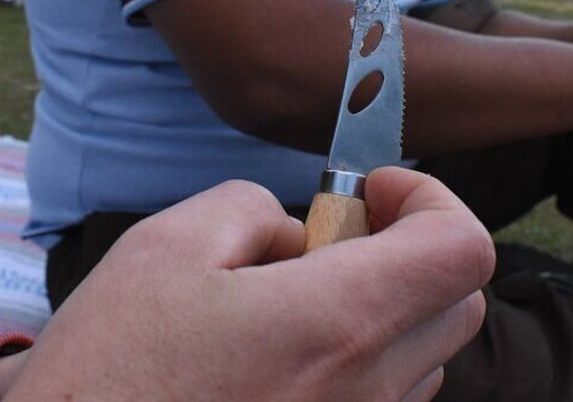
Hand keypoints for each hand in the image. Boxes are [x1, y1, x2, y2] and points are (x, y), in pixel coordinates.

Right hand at [4, 168, 494, 400]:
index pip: (462, 248)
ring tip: (301, 297)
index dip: (431, 198)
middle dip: (412, 246)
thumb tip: (297, 231)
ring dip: (388, 301)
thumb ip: (254, 210)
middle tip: (337, 235)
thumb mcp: (168, 249)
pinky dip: (365, 352)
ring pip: (426, 349)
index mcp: (339, 321)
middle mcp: (369, 386)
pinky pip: (390, 393)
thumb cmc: (111, 373)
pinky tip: (292, 348)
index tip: (372, 190)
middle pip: (458, 297)